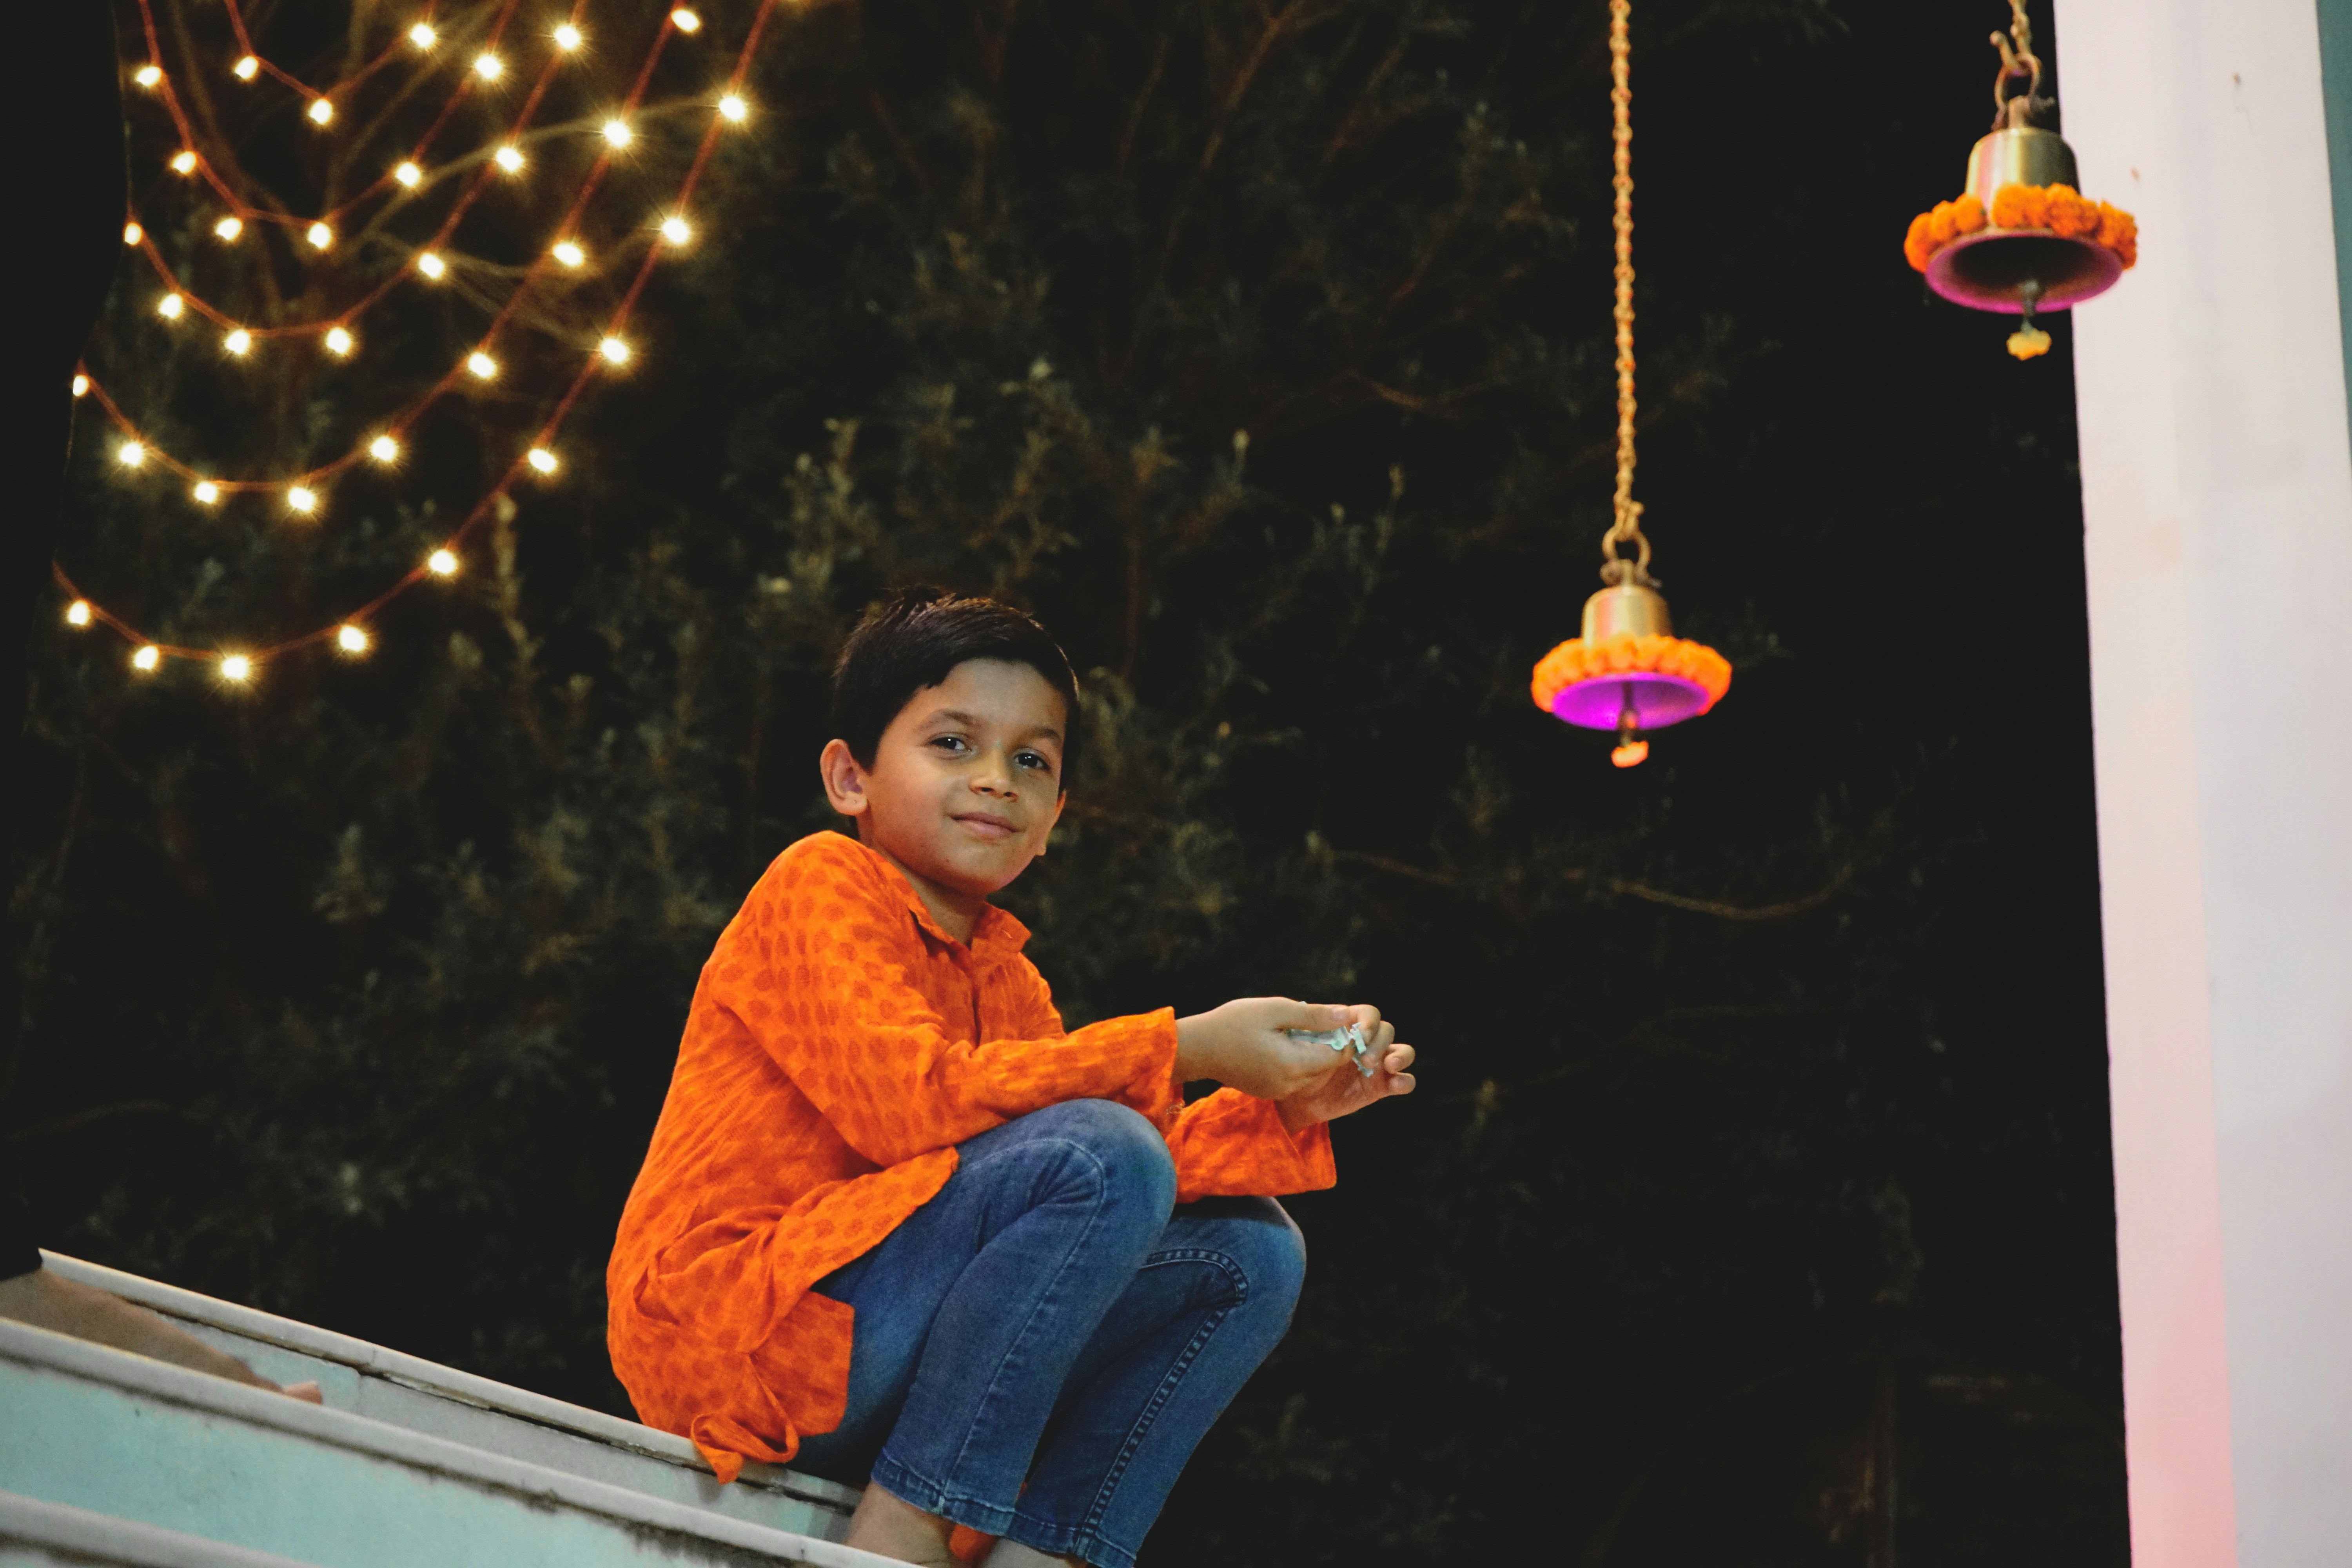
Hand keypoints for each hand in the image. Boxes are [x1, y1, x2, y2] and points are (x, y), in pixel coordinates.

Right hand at [1175, 997, 1359, 1100]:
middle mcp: (1290, 1084)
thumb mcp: (1275, 1010)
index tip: (1331, 1018)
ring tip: (1290, 1030)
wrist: (1197, 1048)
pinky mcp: (1269, 1092)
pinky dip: (1295, 1060)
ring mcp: (1278, 1091)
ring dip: (1310, 1051)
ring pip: (1312, 1072)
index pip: (1339, 1056)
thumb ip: (1313, 1015)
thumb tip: (1347, 1015)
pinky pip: (1295, 1077)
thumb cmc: (1233, 1022)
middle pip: (1327, 1065)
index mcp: (1294, 1064)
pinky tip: (1278, 1043)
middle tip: (1309, 1020)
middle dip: (1326, 1043)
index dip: (1344, 1036)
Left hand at [1276, 1005, 1414, 1131]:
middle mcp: (1366, 1042)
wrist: (1294, 1098)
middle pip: (1386, 1031)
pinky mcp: (1379, 1087)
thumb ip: (1317, 1024)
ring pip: (1403, 1052)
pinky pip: (1403, 1081)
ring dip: (1401, 1056)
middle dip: (1379, 1043)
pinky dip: (1406, 1081)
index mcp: (1348, 1026)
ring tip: (1389, 1066)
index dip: (1369, 1022)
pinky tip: (1396, 1084)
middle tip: (1365, 1060)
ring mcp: (1376, 1064)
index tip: (1359, 1037)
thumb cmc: (1295, 1064)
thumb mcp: (1299, 1040)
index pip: (1369, 1014)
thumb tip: (1341, 1013)